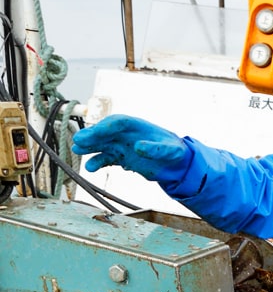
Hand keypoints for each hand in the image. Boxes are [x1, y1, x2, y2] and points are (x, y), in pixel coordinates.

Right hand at [72, 115, 191, 185]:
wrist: (176, 163)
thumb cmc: (175, 151)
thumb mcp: (171, 150)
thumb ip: (156, 149)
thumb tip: (138, 147)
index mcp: (136, 126)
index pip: (117, 123)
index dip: (104, 128)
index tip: (93, 133)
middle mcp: (125, 134)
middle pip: (105, 132)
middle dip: (92, 136)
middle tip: (78, 142)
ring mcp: (121, 146)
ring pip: (102, 145)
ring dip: (90, 147)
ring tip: (77, 150)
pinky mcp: (120, 158)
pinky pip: (106, 159)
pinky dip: (98, 162)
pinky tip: (90, 168)